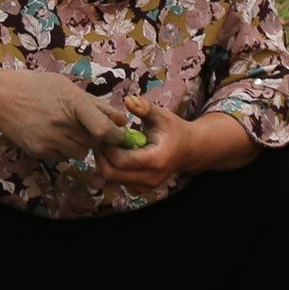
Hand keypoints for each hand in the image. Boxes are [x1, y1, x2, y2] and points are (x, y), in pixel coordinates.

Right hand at [0, 68, 134, 162]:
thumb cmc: (35, 86)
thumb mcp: (66, 86)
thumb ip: (95, 104)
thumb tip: (121, 120)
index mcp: (74, 103)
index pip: (105, 130)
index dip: (115, 135)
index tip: (115, 133)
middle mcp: (64, 124)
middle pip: (94, 142)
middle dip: (94, 136)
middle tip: (82, 124)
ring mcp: (50, 140)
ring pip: (80, 153)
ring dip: (79, 144)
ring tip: (65, 129)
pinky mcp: (40, 152)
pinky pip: (62, 157)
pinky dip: (61, 149)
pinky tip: (49, 133)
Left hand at [96, 95, 251, 192]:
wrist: (189, 150)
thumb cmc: (174, 130)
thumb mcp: (161, 115)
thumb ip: (144, 108)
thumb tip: (127, 100)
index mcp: (156, 160)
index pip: (121, 160)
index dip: (107, 147)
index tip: (102, 132)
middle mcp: (151, 178)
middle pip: (112, 174)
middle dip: (101, 157)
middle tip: (98, 139)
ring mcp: (146, 187)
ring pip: (112, 180)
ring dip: (104, 163)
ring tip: (107, 145)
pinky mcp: (142, 189)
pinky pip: (118, 182)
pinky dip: (112, 169)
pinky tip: (115, 155)